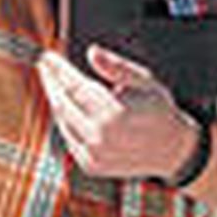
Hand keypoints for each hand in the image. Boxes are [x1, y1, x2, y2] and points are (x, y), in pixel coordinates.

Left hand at [36, 44, 200, 180]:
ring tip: (56, 83)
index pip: (75, 86)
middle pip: (62, 104)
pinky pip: (68, 137)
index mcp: (114, 114)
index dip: (59, 70)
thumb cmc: (159, 110)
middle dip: (51, 83)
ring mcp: (93, 154)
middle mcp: (99, 137)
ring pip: (62, 121)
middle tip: (45, 66)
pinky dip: (65, 120)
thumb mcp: (145, 81)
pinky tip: (68, 107)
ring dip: (57, 100)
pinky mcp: (90, 165)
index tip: (48, 57)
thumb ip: (116, 67)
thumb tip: (92, 52)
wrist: (171, 150)